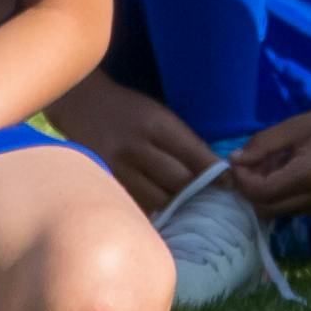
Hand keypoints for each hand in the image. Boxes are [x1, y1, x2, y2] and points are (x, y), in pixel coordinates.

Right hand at [58, 75, 219, 214]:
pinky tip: (157, 202)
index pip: (194, 155)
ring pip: (159, 199)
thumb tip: (214, 171)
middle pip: (179, 182)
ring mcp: (117, 168)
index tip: (229, 183)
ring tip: (181, 200)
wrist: (81, 104)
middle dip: (196, 190)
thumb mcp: (158, 114)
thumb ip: (182, 141)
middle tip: (206, 195)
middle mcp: (135, 147)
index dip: (215, 173)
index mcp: (155, 124)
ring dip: (174, 201)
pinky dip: (152, 206)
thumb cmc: (128, 110)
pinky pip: (137, 205)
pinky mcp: (105, 182)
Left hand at [230, 85, 310, 216]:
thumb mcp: (298, 126)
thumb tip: (235, 160)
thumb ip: (264, 144)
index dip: (242, 179)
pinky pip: (297, 210)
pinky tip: (293, 174)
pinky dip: (286, 197)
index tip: (238, 161)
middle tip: (252, 166)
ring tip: (275, 167)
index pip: (260, 192)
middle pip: (266, 208)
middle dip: (251, 190)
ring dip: (268, 194)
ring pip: (281, 211)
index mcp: (308, 175)